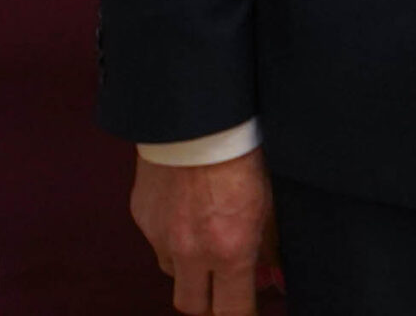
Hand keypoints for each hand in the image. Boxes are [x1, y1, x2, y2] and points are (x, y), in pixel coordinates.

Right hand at [130, 148, 275, 314]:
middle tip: (226, 287)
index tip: (250, 309)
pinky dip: (172, 236)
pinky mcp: (141, 217)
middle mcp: (189, 251)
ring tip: (207, 241)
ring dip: (188, 268)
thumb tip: (274, 270)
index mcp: (229, 251)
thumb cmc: (245, 153)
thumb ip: (269, 241)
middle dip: (209, 302)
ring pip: (170, 272)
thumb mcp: (270, 201)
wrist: (199, 120)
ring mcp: (160, 236)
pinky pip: (156, 240)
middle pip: (191, 306)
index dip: (243, 314)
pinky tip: (187, 211)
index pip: (232, 310)